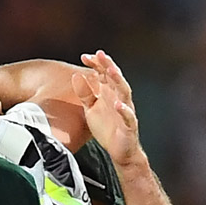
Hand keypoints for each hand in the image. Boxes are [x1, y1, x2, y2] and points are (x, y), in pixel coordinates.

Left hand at [74, 51, 141, 167]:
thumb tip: (76, 76)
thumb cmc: (106, 128)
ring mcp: (125, 111)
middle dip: (108, 65)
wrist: (120, 150)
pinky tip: (118, 104)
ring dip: (118, 81)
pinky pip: (128, 116)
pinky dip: (124, 110)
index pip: (104, 75)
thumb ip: (85, 93)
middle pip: (115, 79)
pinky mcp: (129, 125)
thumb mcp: (91, 108)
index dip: (96, 64)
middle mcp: (118, 99)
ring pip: (124, 93)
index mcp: (109, 94)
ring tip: (111, 71)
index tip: (85, 56)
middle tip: (100, 54)